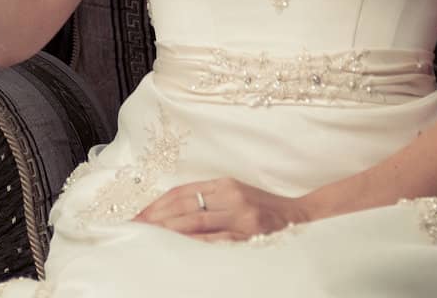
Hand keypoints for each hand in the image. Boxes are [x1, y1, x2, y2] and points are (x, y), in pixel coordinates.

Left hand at [133, 177, 308, 240]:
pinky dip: (195, 246)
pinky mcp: (250, 237)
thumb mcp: (238, 195)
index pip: (182, 192)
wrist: (303, 219)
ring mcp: (242, 217)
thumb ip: (211, 199)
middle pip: (185, 206)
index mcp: (226, 184)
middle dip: (156, 219)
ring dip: (168, 232)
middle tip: (133, 230)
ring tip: (147, 240)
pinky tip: (178, 251)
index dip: (157, 204)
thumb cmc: (266, 210)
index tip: (138, 217)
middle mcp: (232, 197)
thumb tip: (173, 212)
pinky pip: (216, 242)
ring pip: (196, 224)